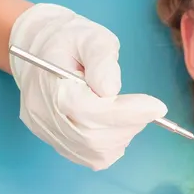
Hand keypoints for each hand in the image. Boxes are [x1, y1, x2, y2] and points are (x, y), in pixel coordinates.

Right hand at [9, 4, 167, 169]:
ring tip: (128, 112)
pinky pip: (88, 156)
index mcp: (52, 85)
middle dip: (128, 126)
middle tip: (146, 109)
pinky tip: (114, 124)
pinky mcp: (52, 140)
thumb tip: (111, 91)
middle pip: (93, 138)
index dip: (127, 113)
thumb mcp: (91, 36)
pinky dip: (109, 145)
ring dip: (121, 137)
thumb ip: (102, 60)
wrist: (38, 49)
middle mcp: (44, 115)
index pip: (90, 112)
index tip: (156, 107)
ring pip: (93, 153)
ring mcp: (46, 131)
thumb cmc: (69, 39)